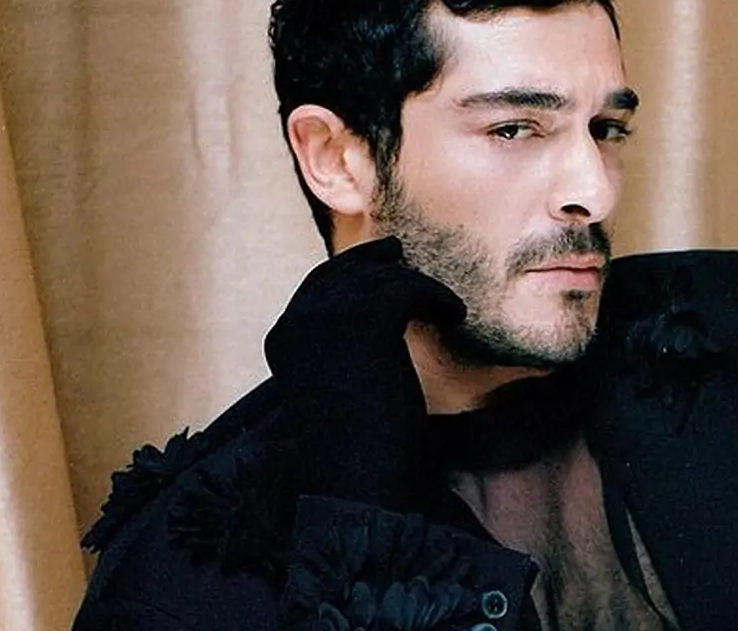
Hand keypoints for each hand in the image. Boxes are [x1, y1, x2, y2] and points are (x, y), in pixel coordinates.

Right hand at [260, 236, 465, 505]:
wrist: (363, 477)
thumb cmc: (360, 446)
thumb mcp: (340, 384)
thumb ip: (343, 346)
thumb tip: (379, 310)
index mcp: (283, 339)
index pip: (318, 284)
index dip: (353, 268)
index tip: (385, 262)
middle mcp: (298, 321)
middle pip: (347, 270)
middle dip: (380, 262)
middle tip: (407, 260)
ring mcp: (329, 317)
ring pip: (384, 278)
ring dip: (419, 288)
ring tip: (446, 308)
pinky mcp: (367, 320)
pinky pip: (411, 288)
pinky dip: (438, 297)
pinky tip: (454, 315)